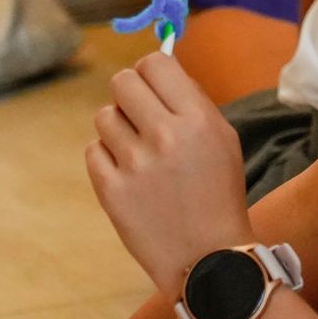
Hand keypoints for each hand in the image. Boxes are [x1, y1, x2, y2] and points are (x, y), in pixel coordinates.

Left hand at [86, 53, 254, 297]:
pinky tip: (129, 173)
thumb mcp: (224, 139)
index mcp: (199, 119)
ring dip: (119, 127)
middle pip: (122, 81)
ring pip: (104, 116)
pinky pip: (92, 150)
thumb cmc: (219, 193)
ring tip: (139, 151)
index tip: (154, 83)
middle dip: (131, 93)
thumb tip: (160, 69)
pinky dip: (108, 157)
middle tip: (142, 113)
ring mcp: (135, 164)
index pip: (156, 63)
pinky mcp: (110, 189)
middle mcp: (166, 136)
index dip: (152, 69)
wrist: (207, 255)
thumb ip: (192, 102)